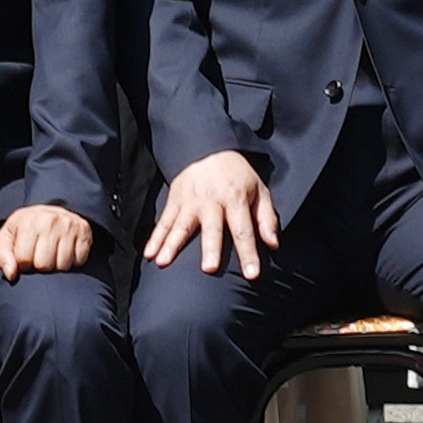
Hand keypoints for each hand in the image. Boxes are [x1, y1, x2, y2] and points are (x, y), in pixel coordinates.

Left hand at [0, 203, 96, 278]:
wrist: (50, 211)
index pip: (24, 261)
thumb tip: (11, 274)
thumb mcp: (7, 237)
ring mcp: (69, 226)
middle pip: (44, 265)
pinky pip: (79, 261)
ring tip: (52, 254)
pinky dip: (73, 261)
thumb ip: (2, 256)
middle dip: (40, 266)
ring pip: (62, 266)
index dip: (23, 264)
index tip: (25, 256)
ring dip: (56, 266)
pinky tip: (66, 251)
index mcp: (28, 221)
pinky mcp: (84, 232)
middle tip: (39, 255)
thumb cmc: (26, 228)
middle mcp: (50, 221)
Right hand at [145, 150, 280, 276]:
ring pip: (181, 225)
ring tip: (163, 262)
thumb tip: (273, 244)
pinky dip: (155, 237)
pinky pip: (164, 221)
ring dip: (172, 244)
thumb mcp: (259, 191)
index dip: (248, 253)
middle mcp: (212, 200)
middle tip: (209, 269)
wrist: (210, 147)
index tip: (252, 275)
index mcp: (236, 198)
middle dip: (210, 248)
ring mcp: (190, 200)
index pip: (244, 230)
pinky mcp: (175, 199)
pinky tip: (149, 254)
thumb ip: (266, 218)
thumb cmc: (238, 176)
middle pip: (212, 228)